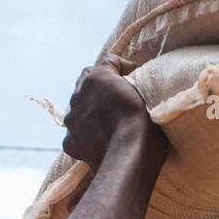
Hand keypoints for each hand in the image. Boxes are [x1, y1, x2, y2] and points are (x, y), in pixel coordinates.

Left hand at [62, 55, 160, 171]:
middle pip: (88, 84)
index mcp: (96, 78)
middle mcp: (78, 95)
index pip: (109, 63)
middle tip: (121, 101)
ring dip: (93, 112)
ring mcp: (72, 120)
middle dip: (103, 89)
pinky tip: (102, 142)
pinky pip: (76, 135)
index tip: (138, 80)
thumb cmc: (145, 123)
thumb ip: (136, 81)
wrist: (132, 155)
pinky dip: (87, 137)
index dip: (125, 70)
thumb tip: (138, 77)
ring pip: (80, 110)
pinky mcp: (71, 143)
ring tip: (111, 123)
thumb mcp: (147, 91)